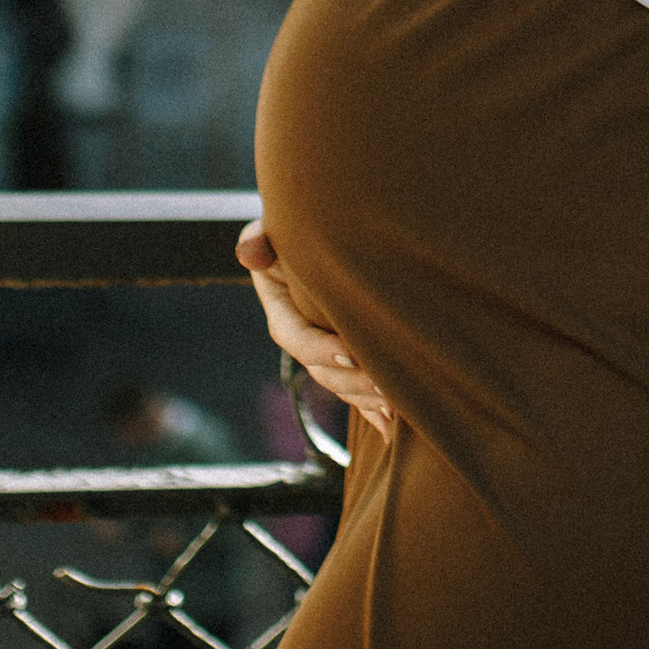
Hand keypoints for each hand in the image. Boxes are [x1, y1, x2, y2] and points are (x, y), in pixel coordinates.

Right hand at [236, 221, 393, 440]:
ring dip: (366, 399)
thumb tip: (251, 252)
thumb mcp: (276, 226)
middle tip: (387, 387)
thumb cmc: (304, 222)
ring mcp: (327, 348)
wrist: (334, 228)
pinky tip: (393, 427)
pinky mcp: (352, 355)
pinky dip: (374, 408)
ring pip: (341, 384)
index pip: (293, 335)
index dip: (318, 346)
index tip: (348, 349)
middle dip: (352, 381)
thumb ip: (260, 238)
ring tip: (397, 408)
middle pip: (321, 369)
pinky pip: (358, 387)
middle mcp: (303, 334)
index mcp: (282, 308)